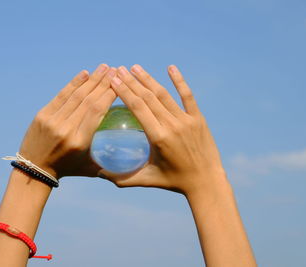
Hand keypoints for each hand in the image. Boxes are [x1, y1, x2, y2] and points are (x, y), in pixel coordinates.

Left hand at [19, 64, 116, 178]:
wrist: (35, 170)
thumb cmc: (68, 169)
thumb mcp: (90, 168)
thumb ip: (108, 162)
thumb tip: (130, 155)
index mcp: (80, 142)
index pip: (97, 111)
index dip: (108, 95)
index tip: (119, 84)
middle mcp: (66, 129)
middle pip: (88, 100)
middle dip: (103, 83)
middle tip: (115, 70)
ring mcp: (53, 120)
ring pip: (76, 95)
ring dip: (91, 79)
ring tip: (104, 68)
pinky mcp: (42, 115)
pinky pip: (61, 96)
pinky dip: (73, 83)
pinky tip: (84, 73)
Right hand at [101, 64, 225, 195]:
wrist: (206, 182)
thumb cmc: (174, 181)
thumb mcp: (147, 179)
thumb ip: (123, 178)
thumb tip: (99, 174)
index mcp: (158, 138)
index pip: (138, 108)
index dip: (125, 92)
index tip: (113, 80)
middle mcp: (172, 125)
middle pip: (148, 98)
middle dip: (131, 82)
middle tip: (119, 69)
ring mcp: (186, 120)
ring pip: (164, 95)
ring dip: (148, 79)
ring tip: (135, 67)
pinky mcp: (198, 119)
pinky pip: (188, 96)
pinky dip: (179, 81)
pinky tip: (171, 68)